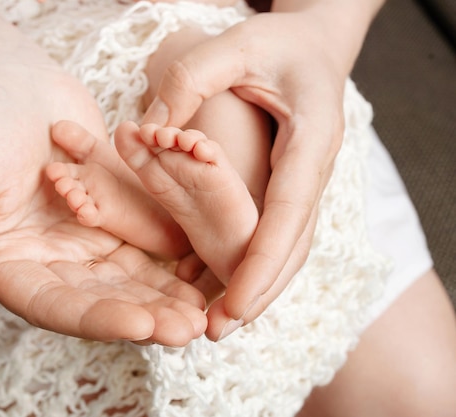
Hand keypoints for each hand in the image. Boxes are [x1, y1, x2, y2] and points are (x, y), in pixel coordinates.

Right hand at [0, 43, 205, 345]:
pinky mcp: (114, 218)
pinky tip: (205, 270)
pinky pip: (145, 244)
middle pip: (102, 300)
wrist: (16, 80)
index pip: (56, 305)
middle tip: (189, 329)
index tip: (143, 324)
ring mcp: (84, 242)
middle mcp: (50, 263)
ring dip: (167, 296)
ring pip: (130, 279)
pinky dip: (173, 260)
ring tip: (205, 310)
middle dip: (147, 315)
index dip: (99, 318)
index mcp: (10, 266)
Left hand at [143, 10, 351, 339]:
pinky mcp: (293, 184)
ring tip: (220, 322)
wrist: (315, 43)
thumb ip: (190, 83)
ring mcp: (308, 181)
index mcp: (311, 140)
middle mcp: (315, 169)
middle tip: (219, 330)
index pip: (289, 213)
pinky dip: (258, 264)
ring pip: (290, 246)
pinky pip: (279, 233)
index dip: (263, 263)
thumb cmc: (279, 41)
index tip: (236, 305)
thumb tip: (147, 131)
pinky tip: (229, 285)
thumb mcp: (235, 47)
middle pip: (295, 244)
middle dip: (261, 291)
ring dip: (260, 286)